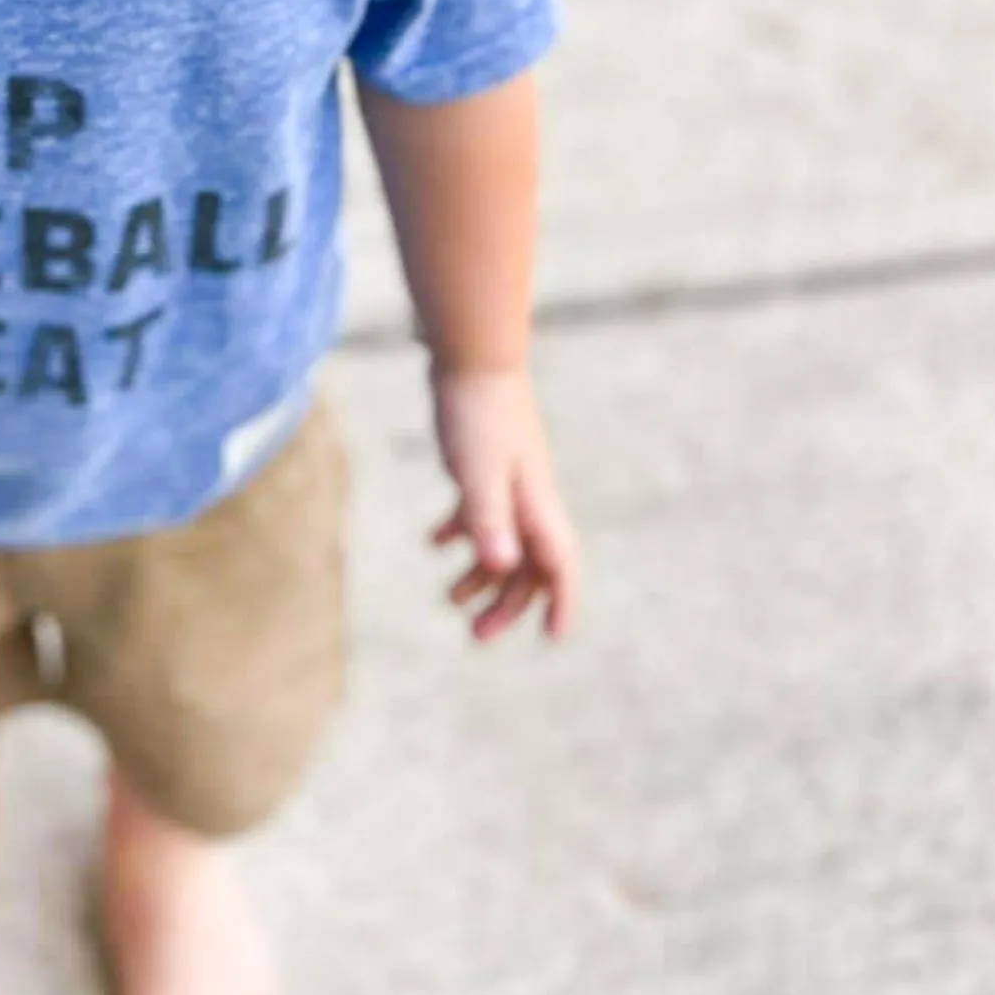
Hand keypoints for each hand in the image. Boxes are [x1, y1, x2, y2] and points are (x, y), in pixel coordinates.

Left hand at [427, 363, 578, 641]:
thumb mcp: (476, 471)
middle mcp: (530, 498)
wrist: (471, 357)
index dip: (561, 604)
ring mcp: (510, 481)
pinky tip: (433, 543)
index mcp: (536, 505)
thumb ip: (487, 519)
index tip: (552, 638)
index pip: (560, 566)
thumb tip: (501, 568)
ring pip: (504, 542)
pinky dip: (461, 532)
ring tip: (451, 600)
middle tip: (476, 634)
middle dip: (508, 604)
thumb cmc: (476, 413)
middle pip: (529, 565)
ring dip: (482, 575)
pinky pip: (481, 512)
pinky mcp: (487, 465)